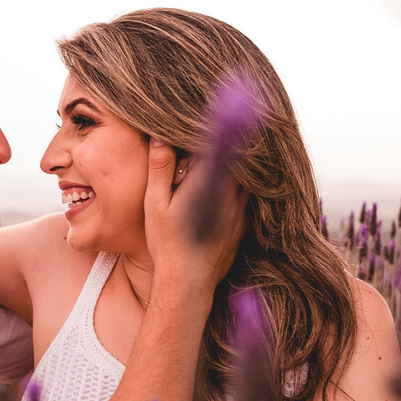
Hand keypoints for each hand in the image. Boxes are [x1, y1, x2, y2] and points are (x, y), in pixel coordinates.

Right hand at [143, 139, 246, 294]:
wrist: (188, 283)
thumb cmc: (167, 244)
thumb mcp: (155, 204)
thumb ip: (160, 169)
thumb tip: (160, 137)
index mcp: (208, 182)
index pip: (220, 145)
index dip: (216, 131)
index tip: (213, 118)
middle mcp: (231, 194)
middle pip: (236, 160)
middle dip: (226, 148)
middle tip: (219, 134)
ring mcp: (241, 211)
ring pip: (244, 180)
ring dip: (233, 170)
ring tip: (218, 164)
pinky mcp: (243, 226)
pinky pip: (245, 200)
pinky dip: (237, 192)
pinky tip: (223, 196)